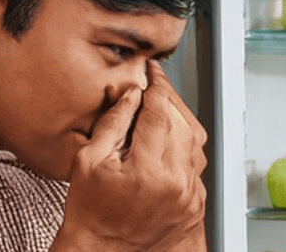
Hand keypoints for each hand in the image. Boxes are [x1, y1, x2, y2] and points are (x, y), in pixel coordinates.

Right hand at [52, 61, 208, 250]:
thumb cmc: (90, 213)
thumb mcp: (88, 161)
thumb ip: (113, 122)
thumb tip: (131, 93)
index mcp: (149, 170)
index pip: (161, 110)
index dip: (156, 84)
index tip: (150, 72)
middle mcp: (177, 182)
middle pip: (182, 120)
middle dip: (168, 98)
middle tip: (152, 86)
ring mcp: (189, 195)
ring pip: (195, 139)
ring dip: (179, 119)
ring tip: (158, 111)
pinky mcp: (195, 203)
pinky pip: (196, 163)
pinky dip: (184, 145)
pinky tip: (166, 140)